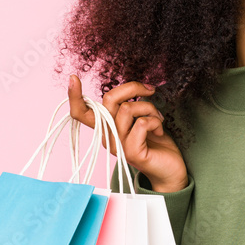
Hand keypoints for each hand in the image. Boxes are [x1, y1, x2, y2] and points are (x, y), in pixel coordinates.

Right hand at [67, 74, 188, 192]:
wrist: (171, 167)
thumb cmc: (155, 140)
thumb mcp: (139, 118)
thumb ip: (128, 106)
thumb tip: (133, 87)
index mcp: (105, 126)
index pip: (82, 112)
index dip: (74, 96)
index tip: (73, 77)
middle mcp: (107, 136)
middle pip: (109, 100)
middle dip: (133, 88)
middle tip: (150, 91)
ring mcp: (118, 146)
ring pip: (127, 109)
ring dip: (149, 107)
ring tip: (157, 118)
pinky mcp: (131, 153)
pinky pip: (141, 123)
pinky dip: (155, 121)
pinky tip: (159, 130)